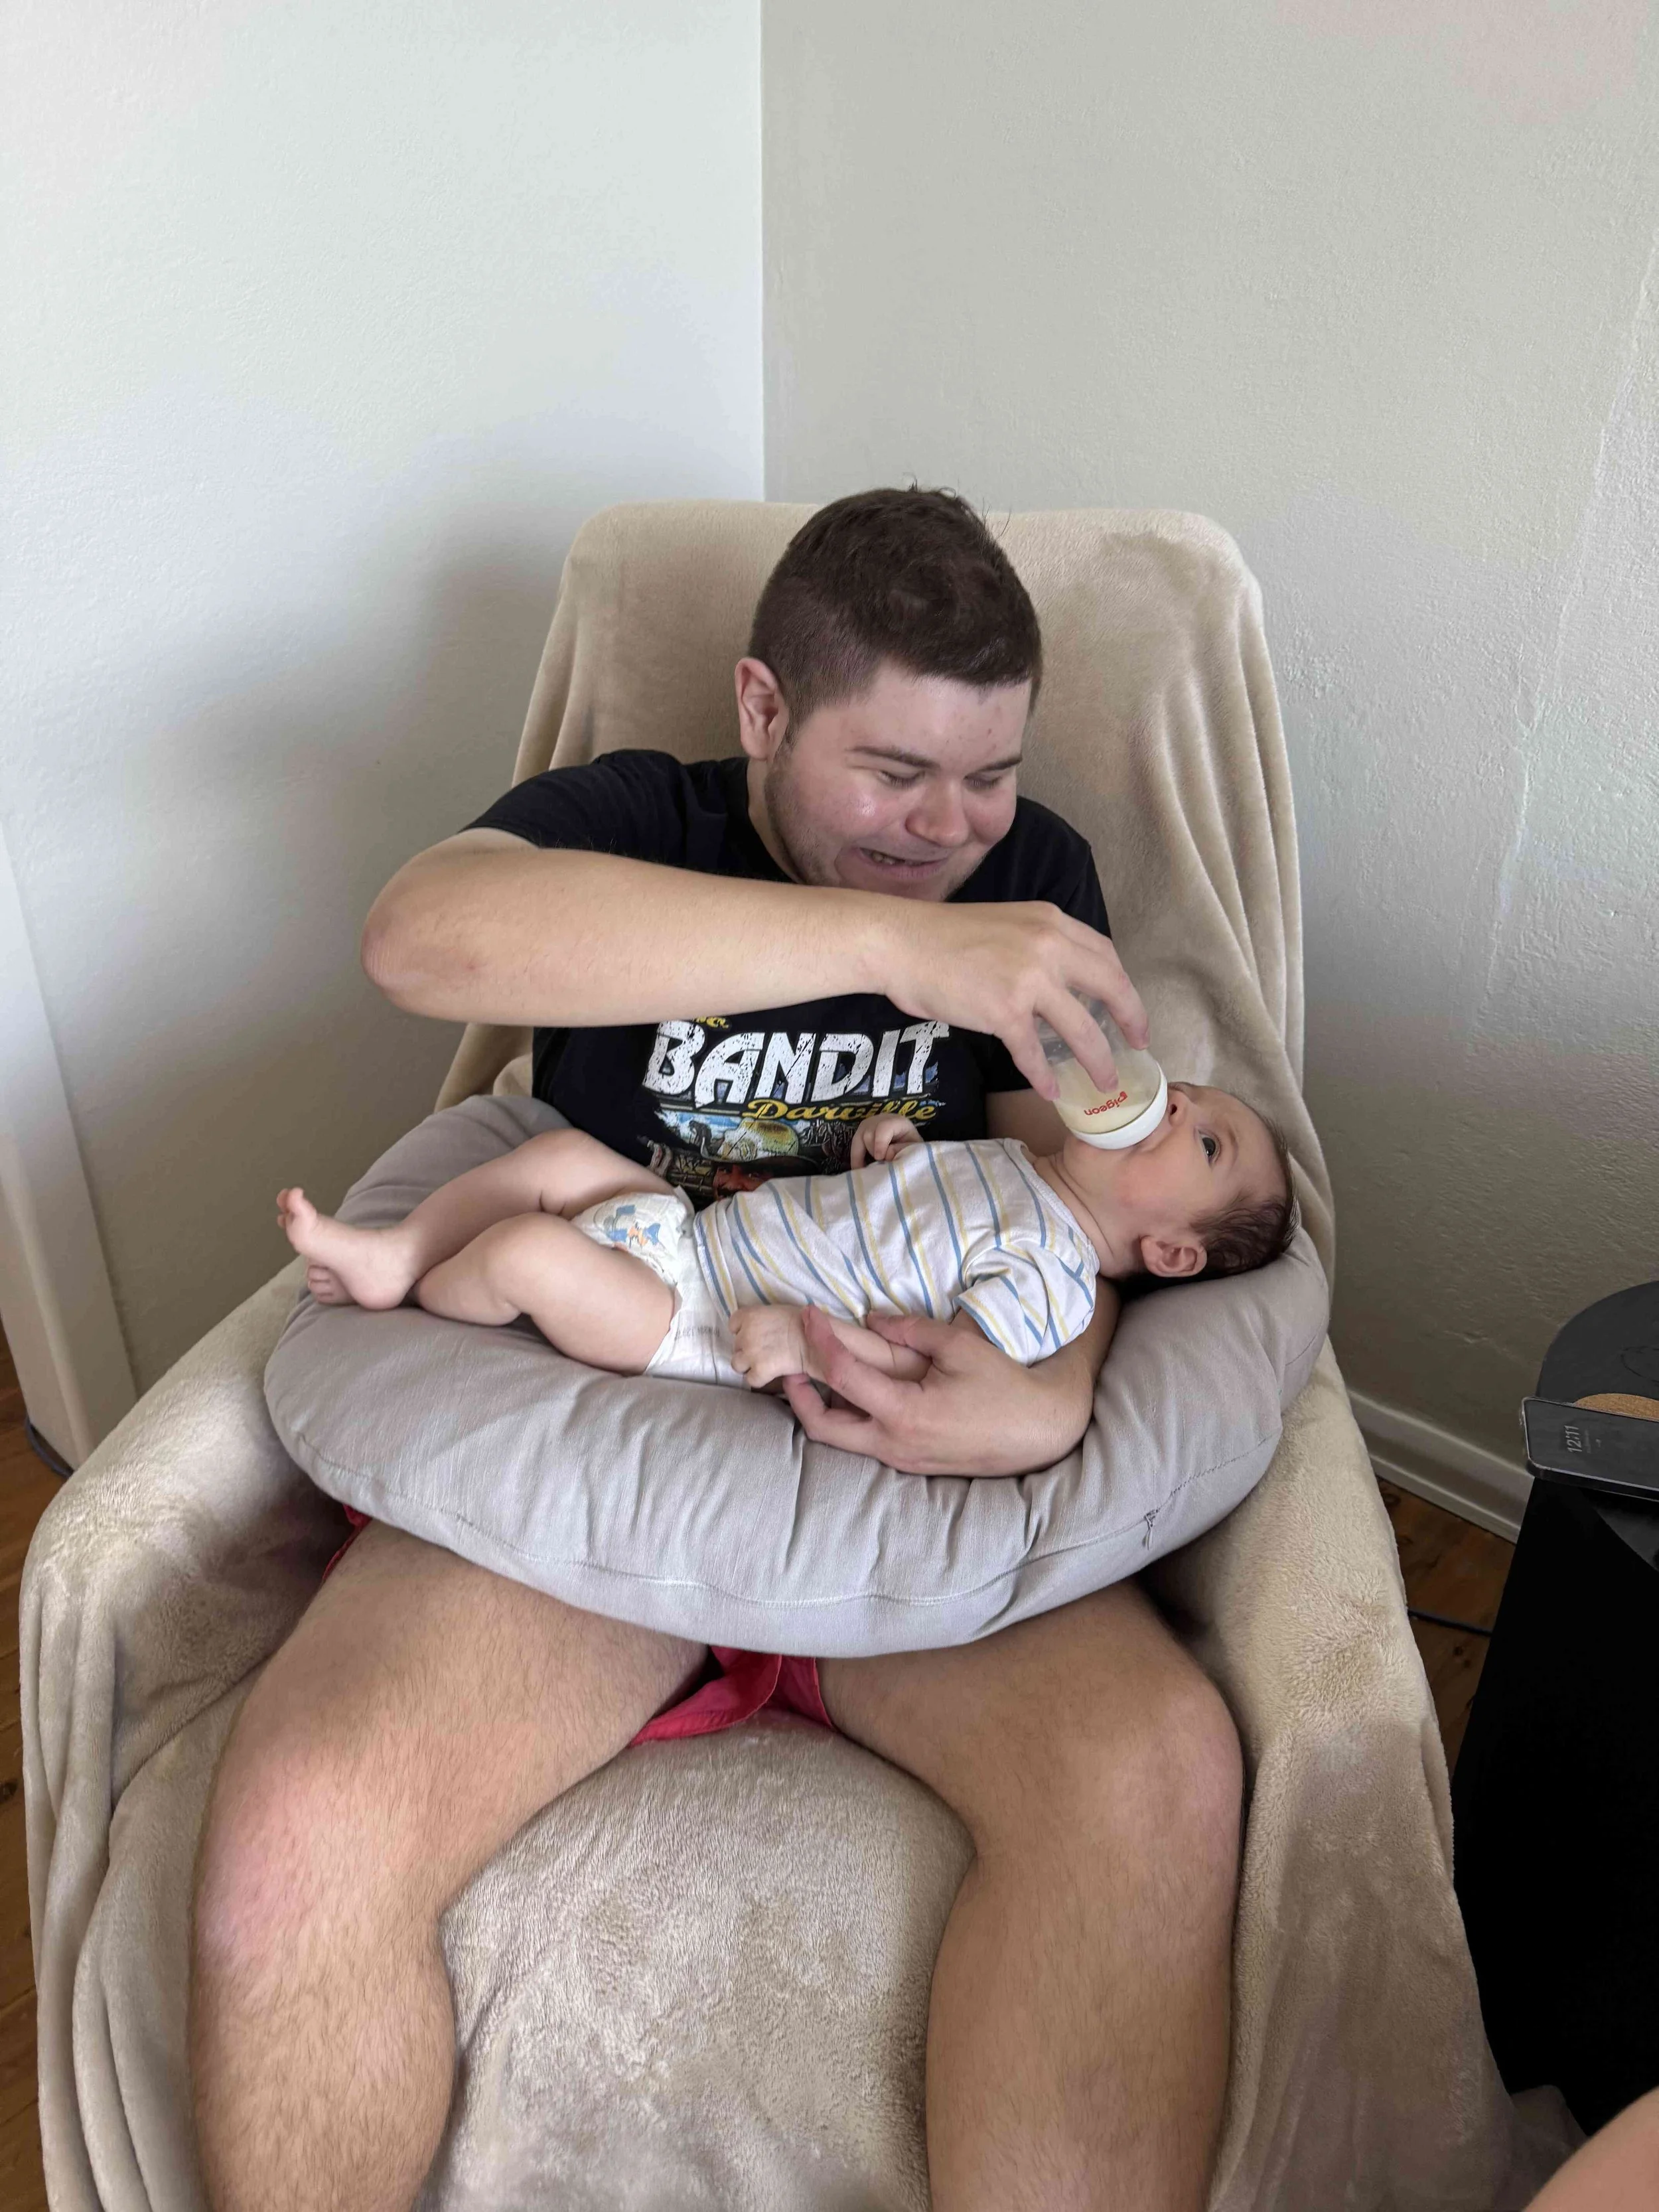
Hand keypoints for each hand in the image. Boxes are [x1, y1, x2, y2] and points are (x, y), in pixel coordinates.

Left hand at [728, 1304, 810, 1391]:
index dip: (742, 1331)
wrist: (813, 1340)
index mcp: (749, 1316)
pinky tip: (770, 1373)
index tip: (754, 1334)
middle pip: (736, 1346)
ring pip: (737, 1364)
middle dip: (747, 1349)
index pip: (733, 1325)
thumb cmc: (801, 1322)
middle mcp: (745, 1335)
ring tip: (763, 1364)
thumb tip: (760, 1329)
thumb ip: (761, 1320)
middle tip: (764, 1350)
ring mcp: (750, 1354)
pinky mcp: (759, 1370)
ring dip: (748, 1365)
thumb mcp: (776, 1312)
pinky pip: (750, 1379)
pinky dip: (759, 1378)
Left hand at [780, 1307, 1096, 1476]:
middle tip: (789, 1364)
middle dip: (797, 1396)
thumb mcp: (958, 1346)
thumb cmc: (1004, 1385)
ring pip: (841, 1440)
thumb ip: (909, 1331)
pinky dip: (848, 1419)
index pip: (842, 1375)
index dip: (819, 1341)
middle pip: (822, 1427)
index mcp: (904, 1413)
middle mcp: (894, 1444)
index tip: (809, 1315)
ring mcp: (901, 1460)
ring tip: (812, 1377)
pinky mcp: (911, 1464)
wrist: (1040, 1431)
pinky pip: (866, 1443)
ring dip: (821, 1409)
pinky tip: (852, 1394)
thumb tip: (870, 1320)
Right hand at [850, 1113, 923, 1167]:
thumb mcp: (915, 1150)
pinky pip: (854, 1145)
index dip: (880, 1143)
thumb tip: (886, 1154)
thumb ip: (903, 1151)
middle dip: (873, 1152)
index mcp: (897, 1122)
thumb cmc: (913, 1149)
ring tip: (870, 1169)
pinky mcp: (861, 1132)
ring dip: (863, 1156)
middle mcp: (880, 1119)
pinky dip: (855, 1158)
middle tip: (881, 1164)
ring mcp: (869, 1125)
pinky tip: (859, 1169)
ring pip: (858, 1139)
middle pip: (868, 1133)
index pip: (883, 1127)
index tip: (880, 1158)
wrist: (908, 1146)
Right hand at [865, 899, 1147, 1099]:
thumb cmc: (942, 937)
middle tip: (1138, 1045)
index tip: (1128, 1009)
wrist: (900, 942)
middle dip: (1132, 1020)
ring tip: (1104, 1082)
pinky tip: (1050, 1090)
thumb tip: (1058, 989)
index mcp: (1050, 922)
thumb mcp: (1006, 926)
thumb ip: (1037, 948)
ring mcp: (1029, 978)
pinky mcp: (1004, 1010)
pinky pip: (1034, 1052)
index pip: (1105, 954)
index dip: (1123, 986)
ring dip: (1097, 1060)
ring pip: (1081, 1028)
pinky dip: (1044, 1075)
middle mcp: (1048, 945)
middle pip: (1110, 987)